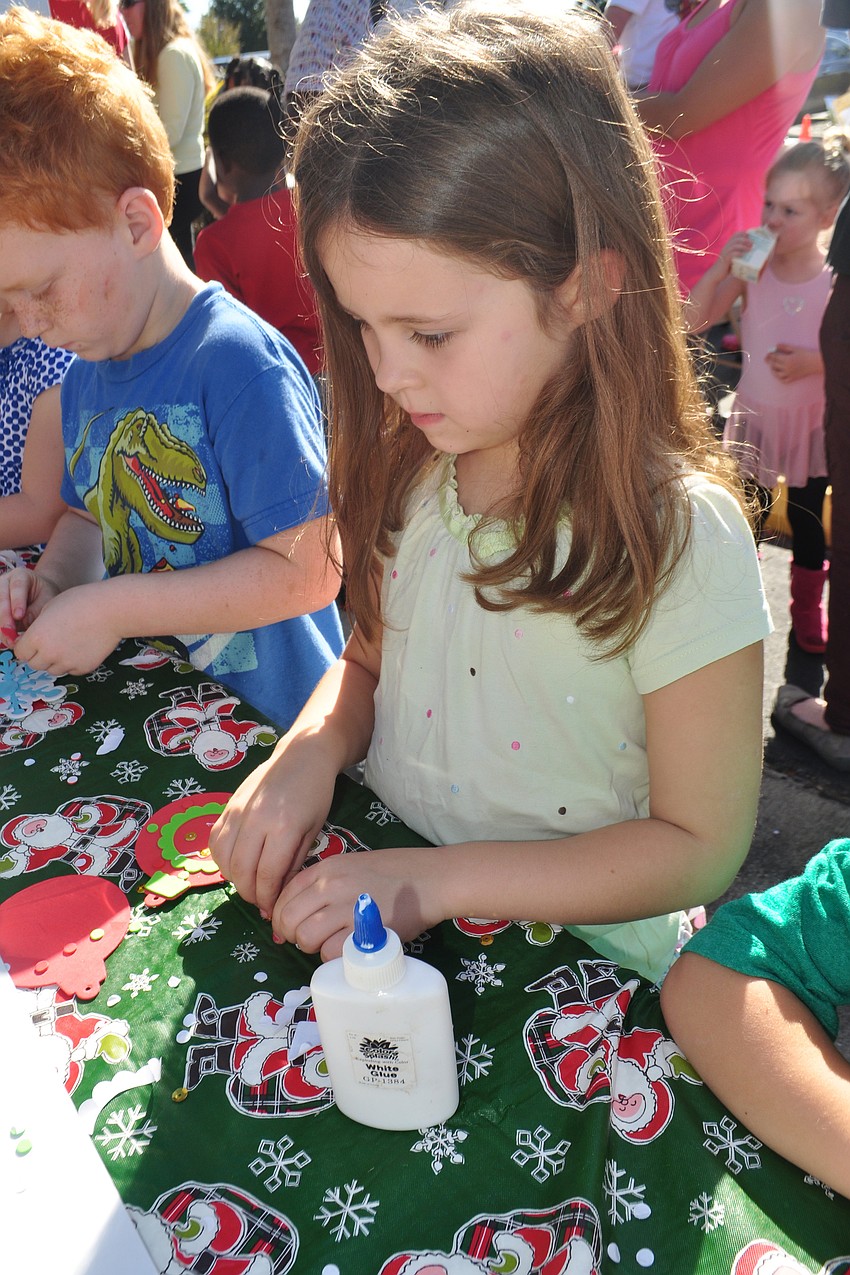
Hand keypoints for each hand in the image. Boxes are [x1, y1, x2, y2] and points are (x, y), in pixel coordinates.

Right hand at [0, 567, 59, 648]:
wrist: (39, 594)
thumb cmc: (44, 597)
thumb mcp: (45, 602)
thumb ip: (33, 614)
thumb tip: (20, 634)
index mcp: (21, 575)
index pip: (17, 586)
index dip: (17, 601)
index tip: (19, 616)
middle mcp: (5, 581)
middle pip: (1, 598)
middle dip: (5, 617)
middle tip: (10, 633)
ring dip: (0, 625)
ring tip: (8, 640)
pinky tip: (5, 638)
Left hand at [11, 582, 122, 673]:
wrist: (111, 610)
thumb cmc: (81, 602)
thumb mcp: (50, 607)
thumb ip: (37, 627)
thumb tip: (33, 641)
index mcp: (36, 637)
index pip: (20, 653)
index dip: (25, 646)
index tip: (32, 642)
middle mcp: (49, 654)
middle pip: (34, 664)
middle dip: (39, 655)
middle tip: (51, 642)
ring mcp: (67, 663)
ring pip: (52, 670)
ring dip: (55, 660)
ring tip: (68, 643)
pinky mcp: (83, 668)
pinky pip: (71, 670)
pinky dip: (72, 662)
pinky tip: (81, 647)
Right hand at [209, 740, 337, 917]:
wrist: (302, 754)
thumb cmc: (316, 793)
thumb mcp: (313, 831)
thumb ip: (293, 863)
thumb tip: (278, 895)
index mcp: (283, 827)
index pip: (267, 875)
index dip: (268, 898)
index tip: (273, 910)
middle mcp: (256, 819)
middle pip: (242, 871)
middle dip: (251, 894)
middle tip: (262, 903)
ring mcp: (237, 811)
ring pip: (224, 859)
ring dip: (235, 879)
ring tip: (251, 884)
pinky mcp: (227, 805)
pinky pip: (215, 842)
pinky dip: (222, 860)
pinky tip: (237, 864)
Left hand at [271, 844, 444, 960]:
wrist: (429, 879)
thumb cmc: (393, 874)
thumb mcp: (350, 866)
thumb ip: (323, 885)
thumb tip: (294, 915)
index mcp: (324, 868)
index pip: (283, 897)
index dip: (281, 919)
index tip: (292, 929)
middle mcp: (330, 885)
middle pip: (288, 920)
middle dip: (293, 936)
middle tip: (310, 941)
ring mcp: (346, 907)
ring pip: (305, 938)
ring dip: (313, 948)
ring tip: (332, 944)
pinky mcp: (363, 930)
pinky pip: (330, 953)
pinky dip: (334, 957)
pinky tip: (348, 951)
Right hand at [717, 231, 752, 275]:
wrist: (715, 275)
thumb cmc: (725, 267)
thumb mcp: (732, 259)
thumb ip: (738, 255)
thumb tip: (749, 254)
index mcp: (727, 246)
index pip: (735, 235)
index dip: (743, 233)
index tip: (750, 236)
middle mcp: (726, 248)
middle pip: (736, 238)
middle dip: (745, 239)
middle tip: (752, 243)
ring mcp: (725, 253)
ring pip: (734, 245)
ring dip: (743, 246)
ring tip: (750, 249)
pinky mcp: (725, 260)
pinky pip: (732, 254)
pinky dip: (738, 253)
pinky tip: (743, 255)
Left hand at [765, 344, 820, 382]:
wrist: (815, 362)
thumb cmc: (805, 354)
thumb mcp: (795, 349)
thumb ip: (785, 347)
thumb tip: (776, 345)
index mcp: (787, 360)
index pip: (775, 357)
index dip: (770, 355)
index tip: (768, 353)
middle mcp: (787, 368)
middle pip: (774, 365)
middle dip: (770, 362)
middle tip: (768, 359)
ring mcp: (789, 374)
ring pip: (777, 374)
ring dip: (773, 370)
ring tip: (772, 367)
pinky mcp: (793, 378)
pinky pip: (783, 380)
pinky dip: (779, 378)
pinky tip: (779, 374)